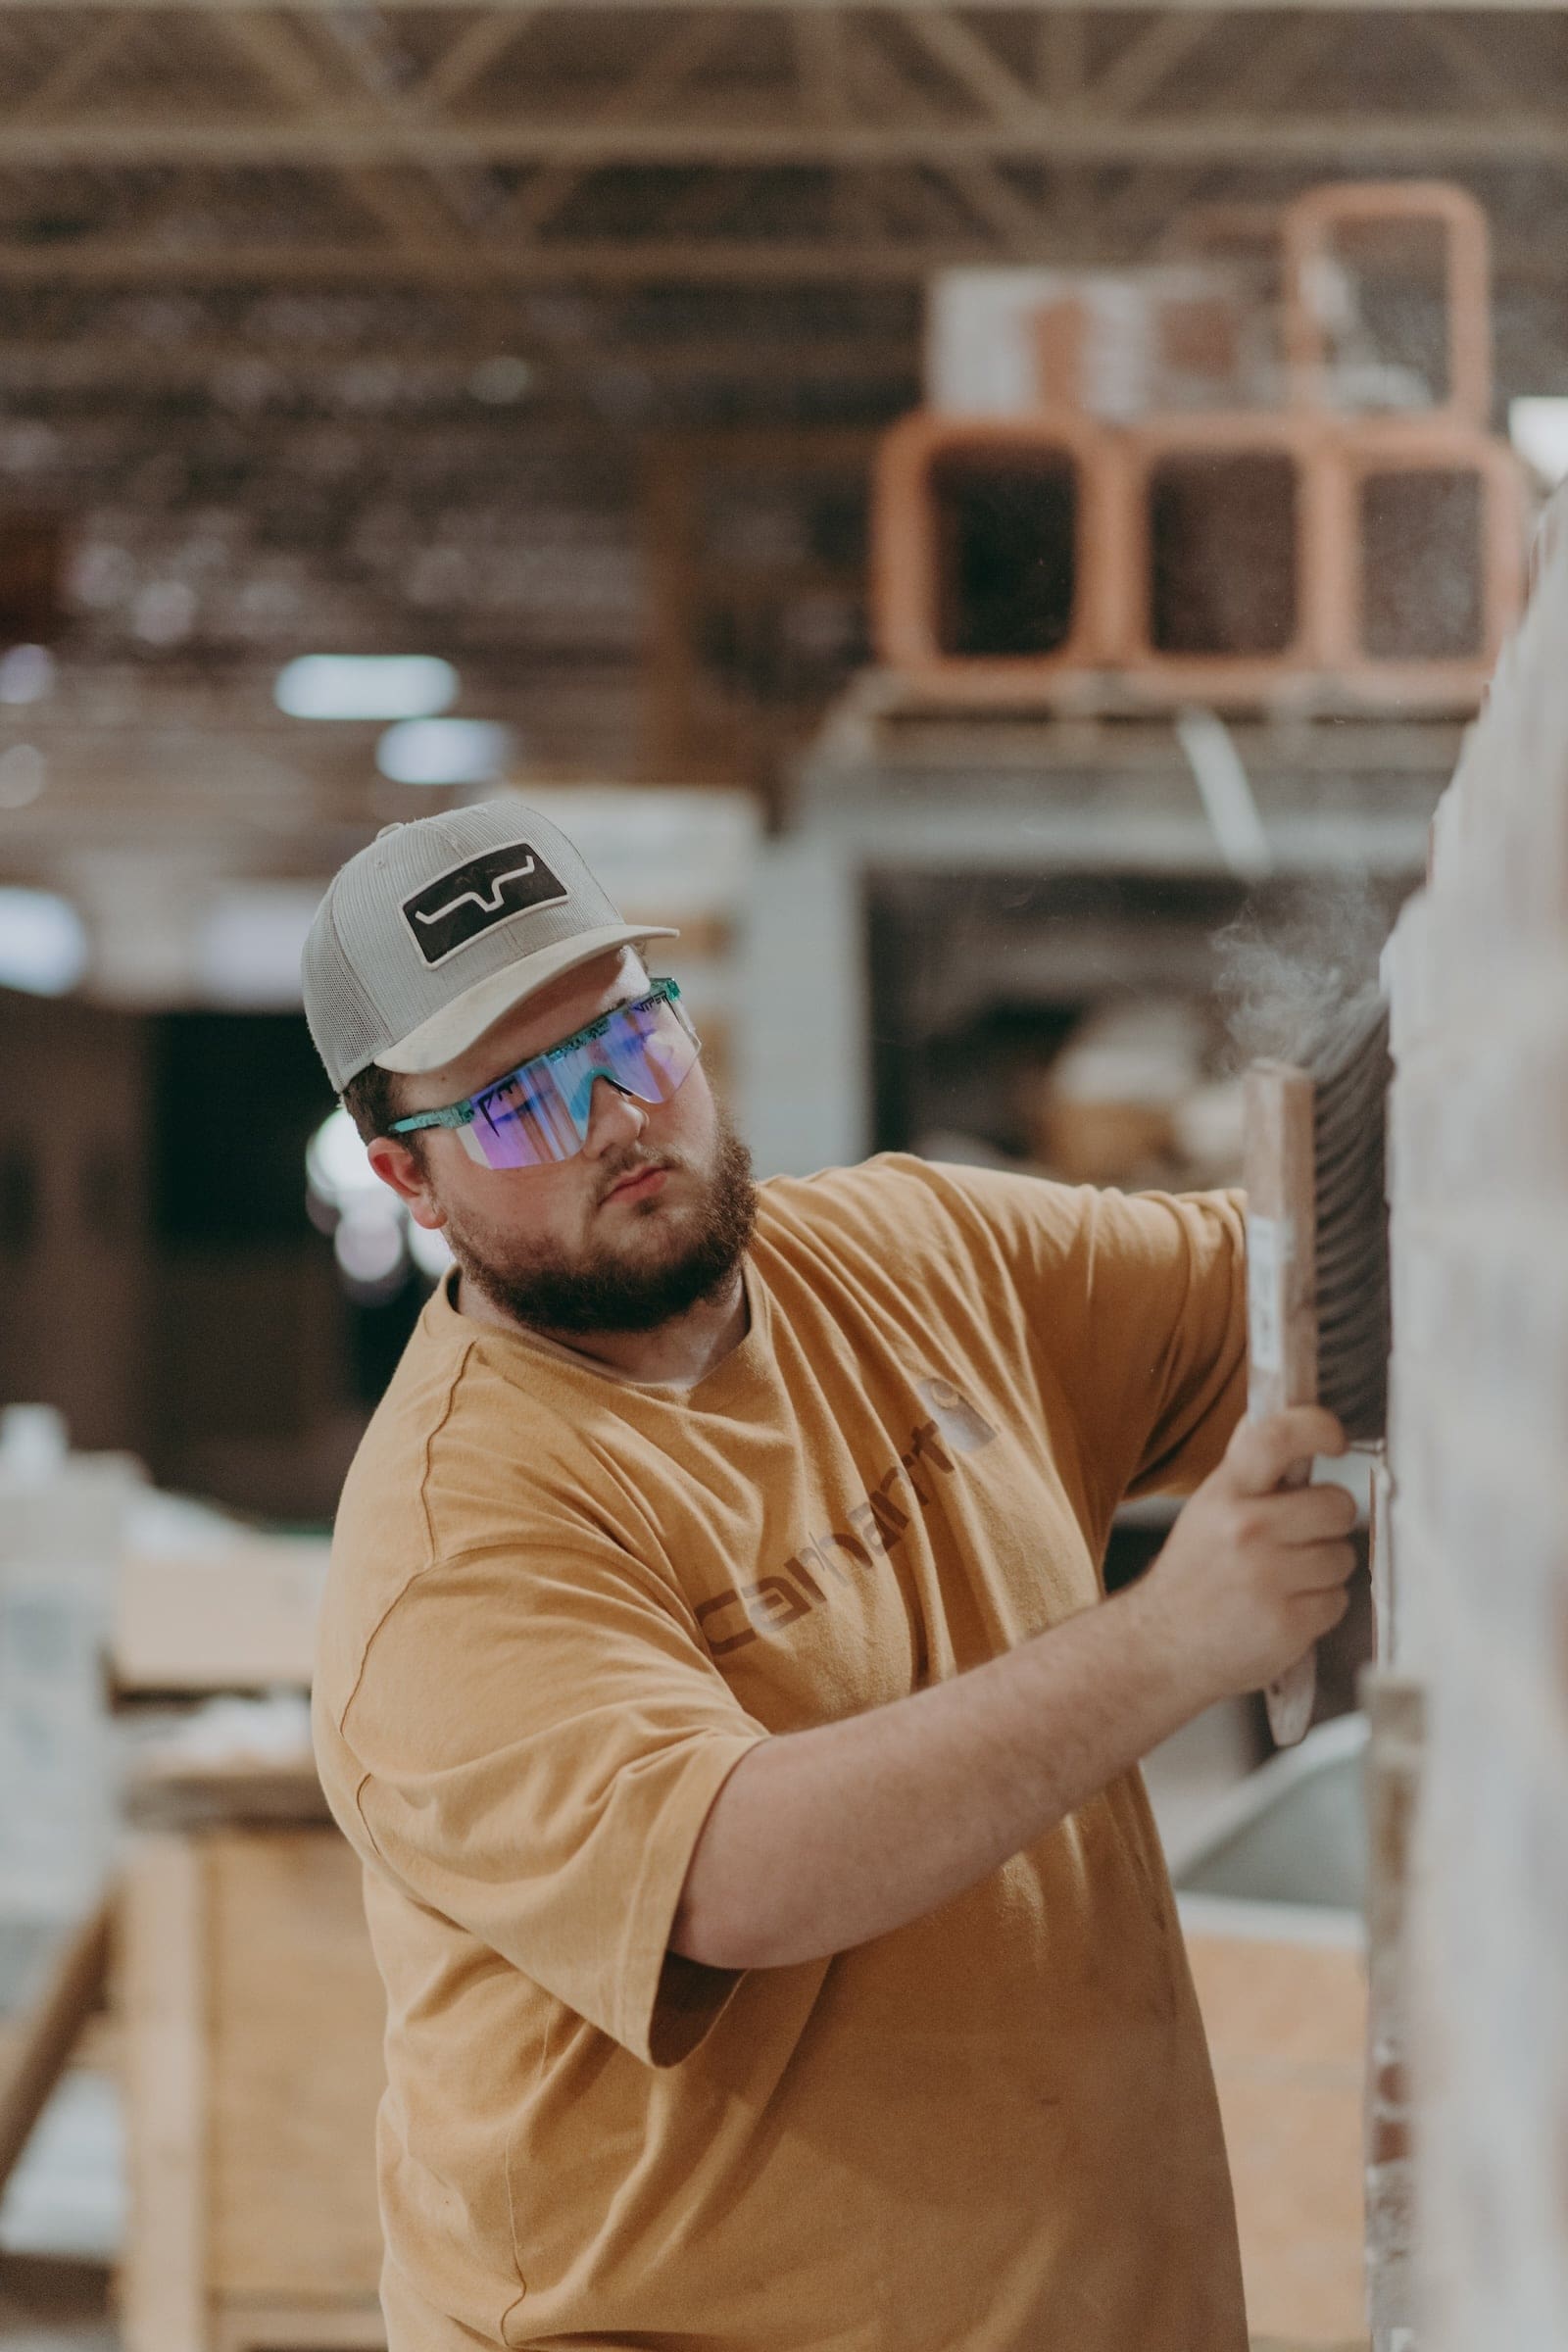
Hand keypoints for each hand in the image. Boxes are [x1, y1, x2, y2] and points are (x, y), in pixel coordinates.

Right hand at [1135, 1406, 1359, 1703]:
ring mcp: (1268, 1578)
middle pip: (1337, 1505)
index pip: (1276, 1437)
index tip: (1335, 1439)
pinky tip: (1283, 1611)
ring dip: (1323, 1570)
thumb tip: (1278, 1410)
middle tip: (1298, 1538)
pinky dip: (1319, 1609)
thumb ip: (1248, 1469)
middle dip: (1328, 1523)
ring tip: (1282, 1581)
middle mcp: (1245, 1529)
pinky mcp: (1288, 1623)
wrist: (1160, 1647)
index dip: (1317, 1428)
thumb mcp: (1208, 1508)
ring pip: (1342, 1557)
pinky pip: (1338, 1602)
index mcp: (1225, 1492)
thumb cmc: (1193, 1575)